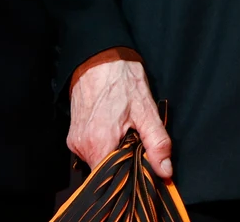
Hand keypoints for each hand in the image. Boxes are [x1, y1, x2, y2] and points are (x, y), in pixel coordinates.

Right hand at [67, 58, 171, 177]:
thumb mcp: (146, 110)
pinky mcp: (74, 136)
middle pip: (106, 173)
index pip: (114, 180)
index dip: (130, 179)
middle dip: (124, 166)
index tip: (143, 171)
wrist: (98, 58)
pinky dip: (105, 147)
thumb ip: (156, 143)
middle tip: (138, 148)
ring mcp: (76, 142)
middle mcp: (82, 148)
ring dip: (115, 155)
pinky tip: (115, 131)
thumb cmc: (122, 80)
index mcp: (99, 144)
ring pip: (99, 162)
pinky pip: (92, 152)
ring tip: (127, 135)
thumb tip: (165, 171)